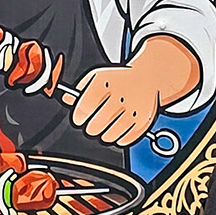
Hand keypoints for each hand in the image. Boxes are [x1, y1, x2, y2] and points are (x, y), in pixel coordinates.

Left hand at [65, 36, 199, 144]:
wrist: (149, 76)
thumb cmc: (120, 79)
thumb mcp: (97, 77)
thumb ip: (79, 89)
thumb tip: (66, 99)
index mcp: (107, 83)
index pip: (86, 106)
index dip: (79, 116)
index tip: (80, 118)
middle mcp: (121, 95)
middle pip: (97, 124)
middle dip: (91, 128)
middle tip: (92, 125)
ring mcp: (134, 109)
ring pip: (110, 134)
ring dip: (104, 135)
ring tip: (105, 127)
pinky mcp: (144, 121)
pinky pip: (126, 138)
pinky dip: (119, 138)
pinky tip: (118, 130)